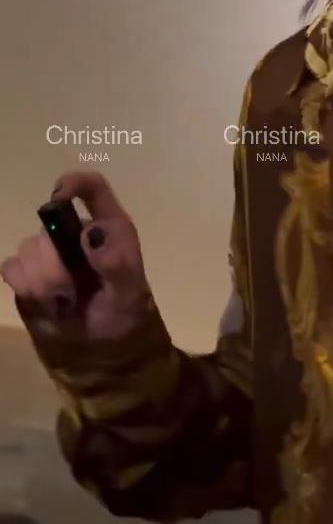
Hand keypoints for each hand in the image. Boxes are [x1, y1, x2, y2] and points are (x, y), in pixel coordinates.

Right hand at [1, 169, 154, 341]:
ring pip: (27, 249)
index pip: (92, 186)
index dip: (73, 182)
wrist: (106, 341)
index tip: (58, 197)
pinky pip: (12, 268)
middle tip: (72, 292)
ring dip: (44, 283)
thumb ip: (116, 263)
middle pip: (47, 225)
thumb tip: (88, 233)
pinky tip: (48, 304)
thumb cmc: (125, 307)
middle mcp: (74, 231)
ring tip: (65, 302)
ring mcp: (48, 251)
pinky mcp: (28, 273)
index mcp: (107, 225)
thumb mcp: (130, 291)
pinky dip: (26, 288)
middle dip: (55, 264)